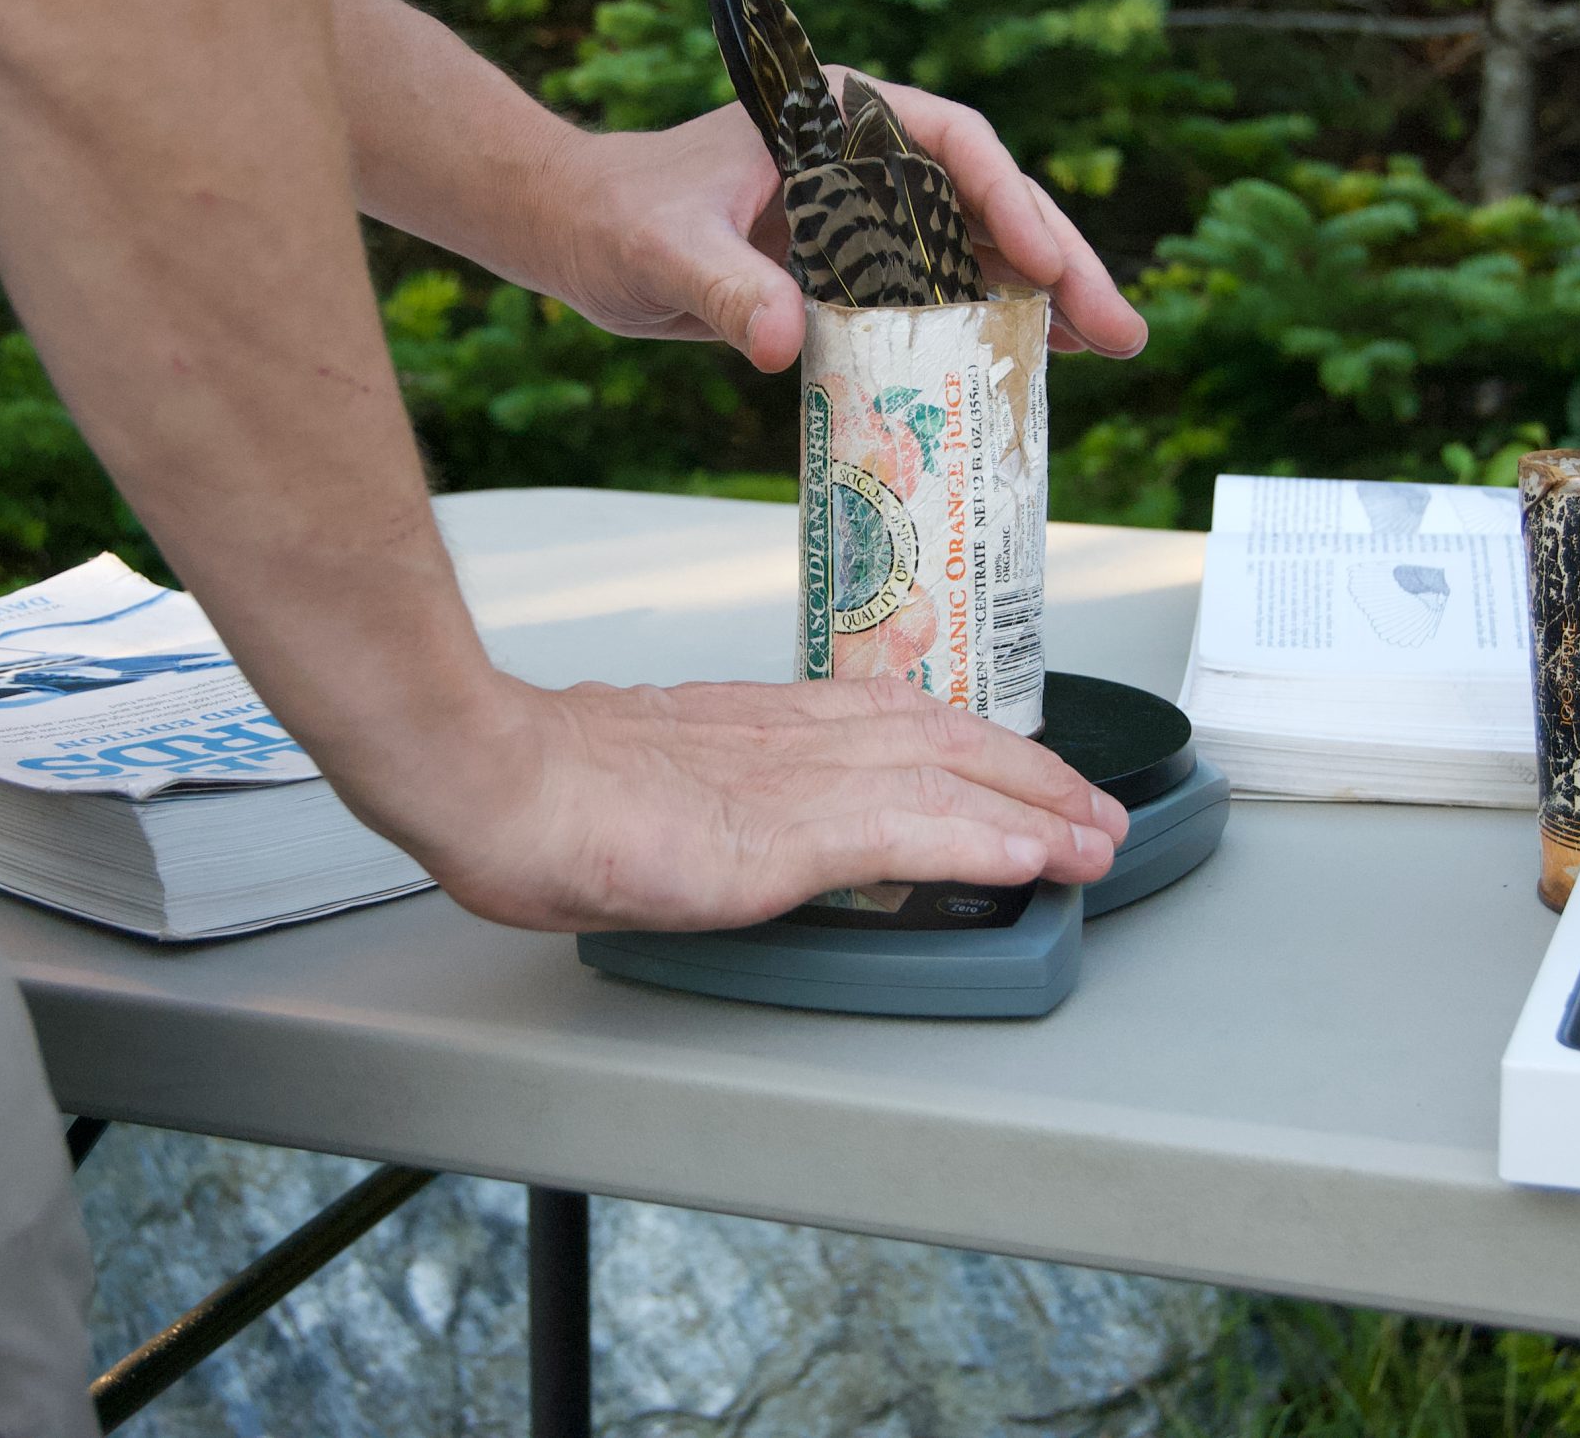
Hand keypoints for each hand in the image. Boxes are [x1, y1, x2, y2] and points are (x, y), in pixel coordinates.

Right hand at [371, 670, 1126, 931]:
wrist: (486, 774)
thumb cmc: (529, 783)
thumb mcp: (638, 773)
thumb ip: (694, 788)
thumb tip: (706, 814)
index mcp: (755, 723)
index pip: (894, 719)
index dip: (971, 744)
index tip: (1020, 771)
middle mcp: (789, 738)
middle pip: (941, 739)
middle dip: (1029, 777)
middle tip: (1093, 811)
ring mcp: (790, 780)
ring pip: (945, 778)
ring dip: (1033, 810)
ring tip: (1093, 841)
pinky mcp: (782, 830)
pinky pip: (908, 831)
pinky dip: (981, 841)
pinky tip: (1033, 859)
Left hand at [547, 74, 1146, 372]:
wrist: (574, 232)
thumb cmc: (614, 218)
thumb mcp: (665, 251)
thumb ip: (727, 288)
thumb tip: (789, 343)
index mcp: (836, 112)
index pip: (951, 143)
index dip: (1009, 201)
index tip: (1046, 262)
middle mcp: (867, 152)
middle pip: (986, 200)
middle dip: (1059, 262)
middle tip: (1119, 330)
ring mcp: (867, 208)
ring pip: (977, 247)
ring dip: (1041, 297)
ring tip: (1106, 347)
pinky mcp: (855, 263)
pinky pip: (936, 291)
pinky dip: (983, 324)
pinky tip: (1033, 363)